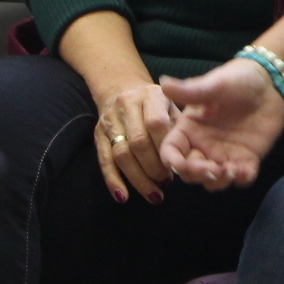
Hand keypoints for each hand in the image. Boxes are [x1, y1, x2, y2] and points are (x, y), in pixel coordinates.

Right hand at [93, 79, 176, 204]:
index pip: (156, 124)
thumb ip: (177, 126)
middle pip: (138, 142)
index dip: (165, 148)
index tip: (176, 166)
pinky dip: (113, 180)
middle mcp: (127, 105)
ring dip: (138, 178)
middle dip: (153, 167)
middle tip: (166, 183)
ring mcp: (110, 119)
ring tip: (154, 194)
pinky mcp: (98, 133)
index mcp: (150, 95)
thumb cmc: (154, 102)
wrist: (120, 86)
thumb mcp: (170, 103)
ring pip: (121, 154)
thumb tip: (186, 158)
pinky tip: (123, 197)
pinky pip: (104, 160)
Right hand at [158, 58, 283, 190]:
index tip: (181, 166)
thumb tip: (163, 83)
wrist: (269, 82)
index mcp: (189, 128)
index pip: (171, 151)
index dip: (172, 162)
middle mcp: (203, 144)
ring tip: (230, 171)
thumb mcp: (214, 85)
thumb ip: (189, 90)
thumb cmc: (237, 79)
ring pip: (213, 180)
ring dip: (218, 181)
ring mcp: (224, 153)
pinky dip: (241, 179)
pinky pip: (241, 177)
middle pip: (190, 172)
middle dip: (197, 175)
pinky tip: (245, 170)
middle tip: (213, 170)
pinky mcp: (246, 158)